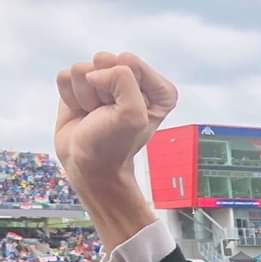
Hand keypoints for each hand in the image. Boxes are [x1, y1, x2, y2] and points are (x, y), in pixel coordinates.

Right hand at [54, 52, 173, 248]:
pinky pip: (65, 77)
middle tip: (106, 113)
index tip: (123, 112)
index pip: (129, 62)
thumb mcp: (132, 114)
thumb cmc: (115, 144)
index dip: (121, 88)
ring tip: (94, 115)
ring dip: (85, 96)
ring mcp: (105, 82)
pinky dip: (70, 97)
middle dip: (100, 90)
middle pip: (103, 61)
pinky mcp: (81, 86)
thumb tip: (94, 70)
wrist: (89, 164)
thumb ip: (124, 80)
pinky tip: (81, 112)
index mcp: (159, 90)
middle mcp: (134, 82)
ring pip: (81, 68)